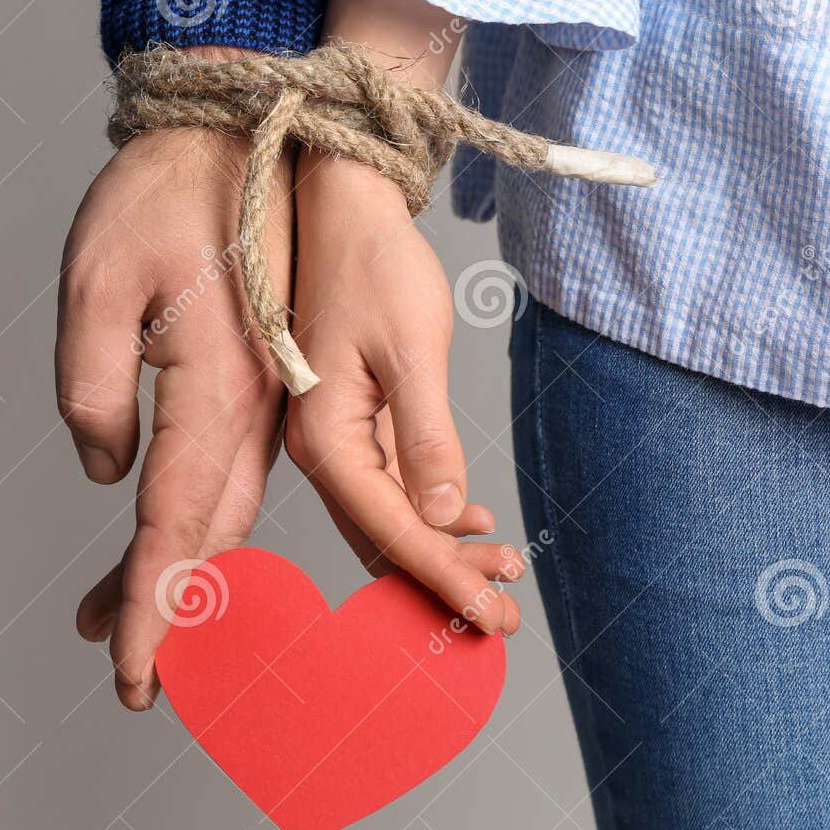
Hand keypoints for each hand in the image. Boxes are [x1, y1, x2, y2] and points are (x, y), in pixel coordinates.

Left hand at [58, 92, 291, 709]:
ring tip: (117, 618)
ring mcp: (266, 399)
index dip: (152, 605)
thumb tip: (109, 471)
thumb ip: (90, 387)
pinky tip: (160, 535)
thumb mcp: (95, 280)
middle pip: (212, 537)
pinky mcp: (260, 385)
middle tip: (125, 672)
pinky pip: (231, 474)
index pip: (176, 524)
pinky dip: (195, 521)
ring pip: (226, 512)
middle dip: (168, 610)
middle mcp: (256, 410)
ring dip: (180, 571)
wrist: (237, 137)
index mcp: (219, 389)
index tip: (131, 674)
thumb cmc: (161, 197)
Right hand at [283, 152, 522, 634]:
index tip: (494, 616)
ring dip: (443, 554)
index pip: (393, 529)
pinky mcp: (355, 426)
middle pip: (386, 539)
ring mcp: (337, 441)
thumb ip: (426, 435)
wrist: (345, 210)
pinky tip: (473, 524)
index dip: (446, 577)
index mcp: (327, 438)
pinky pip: (391, 490)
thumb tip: (443, 513)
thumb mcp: (411, 348)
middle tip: (506, 619)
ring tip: (501, 574)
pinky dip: (433, 516)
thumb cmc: (374, 266)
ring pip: (390, 521)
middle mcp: (323, 449)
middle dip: (447, 580)